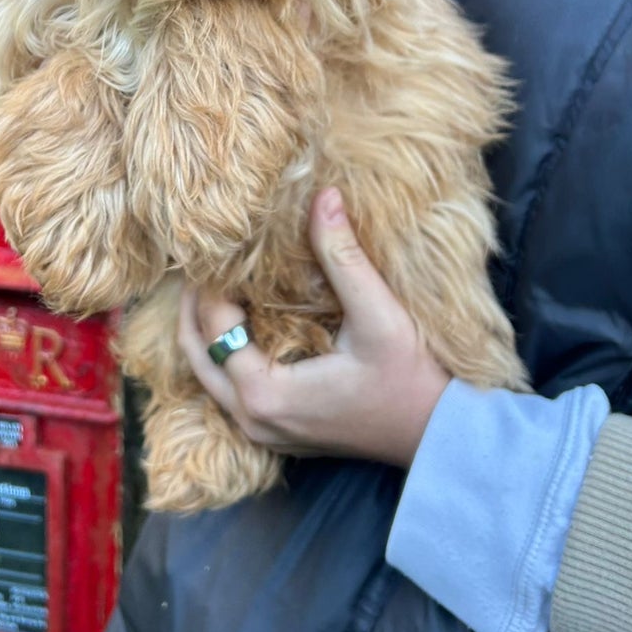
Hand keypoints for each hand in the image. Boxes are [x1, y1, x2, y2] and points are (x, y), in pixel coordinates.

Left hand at [179, 187, 450, 467]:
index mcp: (266, 393)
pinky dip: (226, 353)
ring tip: (216, 284)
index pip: (214, 327)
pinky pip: (229, 389)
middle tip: (200, 262)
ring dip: (207, 330)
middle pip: (195, 354)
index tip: (217, 246)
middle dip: (193, 306)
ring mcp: (262, 433)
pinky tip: (243, 320)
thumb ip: (343, 257)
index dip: (210, 285)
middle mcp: (253, 419)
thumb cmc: (412, 379)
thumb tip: (323, 197)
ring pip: (208, 375)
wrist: (438, 435)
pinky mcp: (276, 434)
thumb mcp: (379, 315)